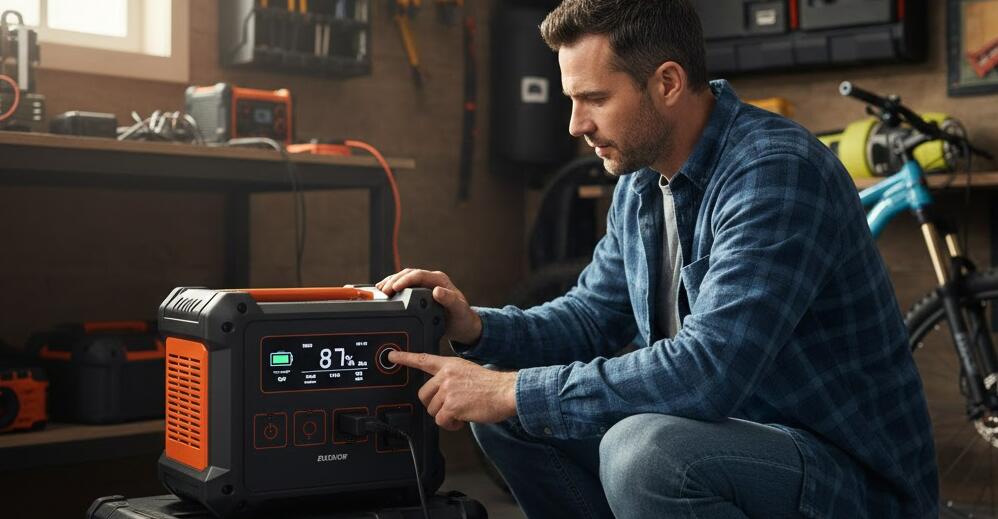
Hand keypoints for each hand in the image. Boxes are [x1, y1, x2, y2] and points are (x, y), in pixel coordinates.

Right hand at [375, 269, 481, 344]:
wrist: (462, 325)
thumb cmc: (462, 317)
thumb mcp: (458, 310)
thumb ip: (449, 300)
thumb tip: (437, 291)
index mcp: (439, 281)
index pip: (419, 275)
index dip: (405, 280)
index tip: (395, 287)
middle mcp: (431, 280)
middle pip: (408, 274)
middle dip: (394, 281)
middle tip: (384, 291)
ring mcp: (424, 286)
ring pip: (404, 278)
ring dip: (391, 282)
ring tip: (380, 291)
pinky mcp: (419, 293)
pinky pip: (403, 286)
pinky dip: (393, 287)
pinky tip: (384, 292)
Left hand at [388, 351, 516, 430]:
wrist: (506, 392)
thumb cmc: (492, 386)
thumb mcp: (468, 372)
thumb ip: (451, 379)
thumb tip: (441, 394)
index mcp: (450, 365)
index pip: (423, 359)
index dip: (406, 358)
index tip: (392, 356)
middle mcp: (446, 375)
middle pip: (424, 395)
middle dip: (434, 405)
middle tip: (450, 407)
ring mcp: (448, 390)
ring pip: (433, 410)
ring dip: (446, 416)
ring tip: (462, 412)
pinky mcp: (452, 405)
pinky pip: (441, 421)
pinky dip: (451, 425)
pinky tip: (462, 420)